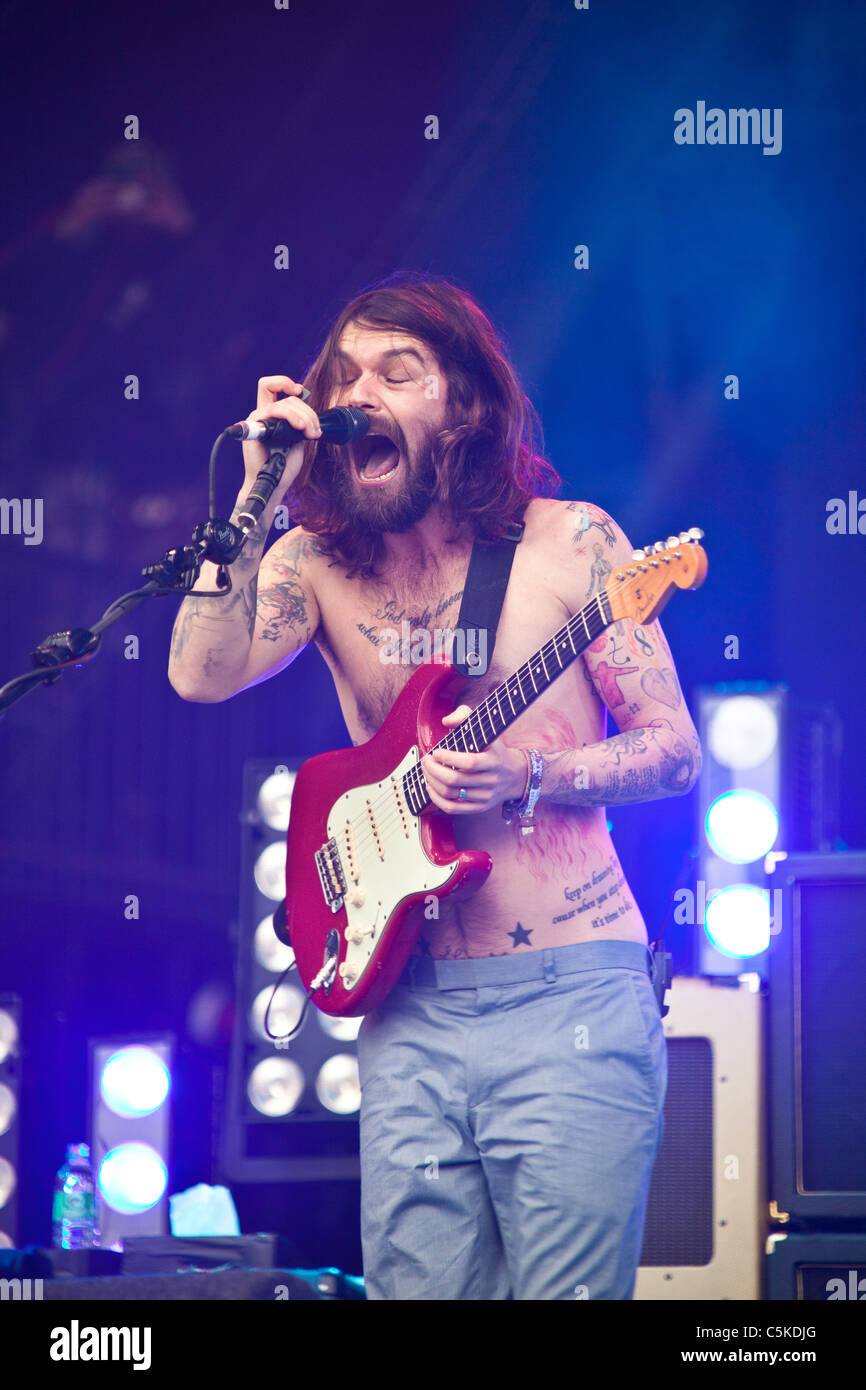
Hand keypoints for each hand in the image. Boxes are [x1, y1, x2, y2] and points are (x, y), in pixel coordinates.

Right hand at [241, 375, 322, 499]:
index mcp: (271, 415)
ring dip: (304, 417)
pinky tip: (300, 428)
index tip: (300, 391)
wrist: (274, 483)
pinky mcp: (254, 427)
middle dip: (308, 412)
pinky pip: (274, 411)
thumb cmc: (284, 464)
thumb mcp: (296, 439)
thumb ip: (299, 423)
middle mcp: (262, 414)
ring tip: (310, 433)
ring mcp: (257, 420)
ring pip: (284, 403)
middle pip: (287, 397)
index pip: (273, 386)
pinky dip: (291, 417)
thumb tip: (309, 412)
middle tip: (314, 431)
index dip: (285, 383)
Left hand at [421, 705, 527, 813]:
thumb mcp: (486, 729)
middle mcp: (491, 780)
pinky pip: (453, 808)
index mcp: (494, 760)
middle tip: (426, 761)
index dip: (448, 758)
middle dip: (433, 770)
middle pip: (455, 780)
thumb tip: (446, 721)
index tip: (436, 752)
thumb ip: (465, 716)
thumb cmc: (494, 750)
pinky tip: (431, 787)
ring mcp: (485, 796)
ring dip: (432, 782)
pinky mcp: (478, 807)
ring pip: (451, 794)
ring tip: (427, 771)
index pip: (469, 762)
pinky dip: (437, 799)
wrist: (515, 775)